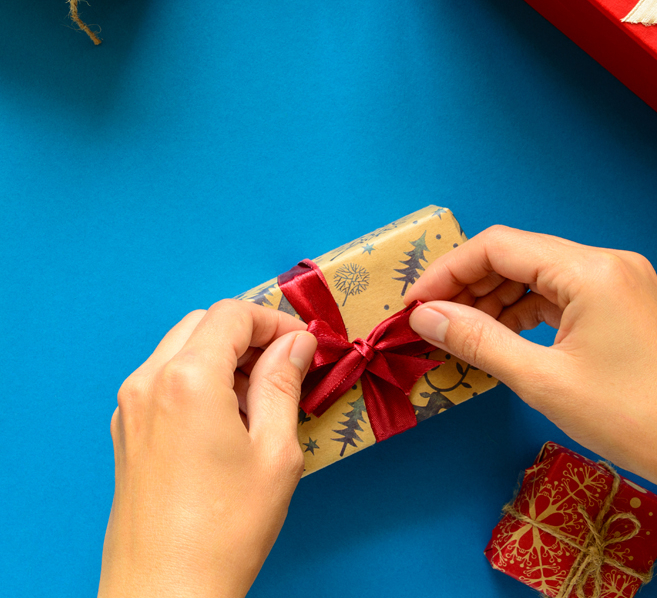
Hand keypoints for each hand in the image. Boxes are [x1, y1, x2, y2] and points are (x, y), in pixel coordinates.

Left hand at [98, 300, 316, 597]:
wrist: (163, 595)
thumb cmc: (225, 531)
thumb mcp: (275, 451)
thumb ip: (283, 383)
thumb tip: (295, 343)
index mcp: (188, 379)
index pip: (232, 314)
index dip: (274, 320)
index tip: (302, 343)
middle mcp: (149, 381)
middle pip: (203, 322)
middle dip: (247, 332)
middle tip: (285, 363)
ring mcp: (130, 406)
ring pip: (180, 346)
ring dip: (222, 353)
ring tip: (259, 393)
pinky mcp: (126, 430)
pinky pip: (163, 377)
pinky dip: (198, 375)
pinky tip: (226, 415)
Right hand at [406, 226, 656, 580]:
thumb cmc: (631, 419)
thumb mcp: (543, 381)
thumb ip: (477, 341)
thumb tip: (423, 316)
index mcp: (589, 269)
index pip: (499, 247)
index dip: (448, 270)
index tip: (414, 304)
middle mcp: (605, 261)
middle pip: (518, 256)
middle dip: (469, 285)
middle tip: (431, 322)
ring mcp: (618, 280)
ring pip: (538, 274)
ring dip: (495, 299)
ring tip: (460, 332)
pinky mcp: (624, 301)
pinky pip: (561, 293)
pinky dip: (526, 311)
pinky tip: (502, 335)